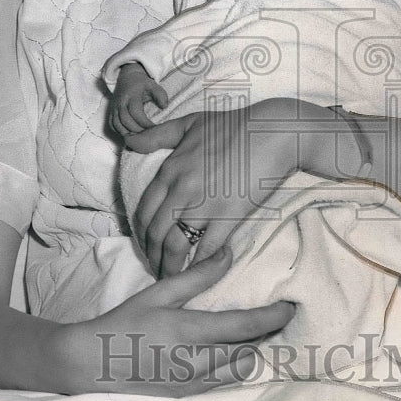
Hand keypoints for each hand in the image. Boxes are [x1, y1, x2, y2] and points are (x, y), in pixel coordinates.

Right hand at [60, 246, 294, 395]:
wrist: (93, 363)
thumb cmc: (124, 322)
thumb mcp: (159, 293)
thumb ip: (197, 276)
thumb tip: (228, 255)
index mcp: (189, 332)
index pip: (245, 327)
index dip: (273, 317)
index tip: (290, 306)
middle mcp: (196, 362)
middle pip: (250, 352)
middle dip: (266, 335)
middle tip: (273, 316)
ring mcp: (192, 384)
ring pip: (240, 372)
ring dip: (251, 353)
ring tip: (252, 334)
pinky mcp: (187, 396)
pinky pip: (223, 384)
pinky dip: (233, 367)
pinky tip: (228, 352)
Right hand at [109, 62, 167, 136]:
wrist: (127, 77)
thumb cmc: (142, 84)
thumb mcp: (153, 85)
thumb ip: (160, 95)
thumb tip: (164, 106)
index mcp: (132, 96)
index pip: (136, 113)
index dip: (144, 123)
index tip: (154, 127)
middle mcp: (121, 103)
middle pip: (125, 121)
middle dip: (137, 130)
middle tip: (147, 134)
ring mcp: (114, 108)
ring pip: (116, 125)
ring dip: (128, 133)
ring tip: (139, 136)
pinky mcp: (111, 111)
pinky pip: (112, 125)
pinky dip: (119, 132)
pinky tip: (129, 133)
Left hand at [125, 98, 331, 277]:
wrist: (271, 132)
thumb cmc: (233, 125)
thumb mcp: (189, 123)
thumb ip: (157, 135)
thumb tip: (129, 141)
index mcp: (170, 169)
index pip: (144, 210)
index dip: (141, 234)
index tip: (146, 245)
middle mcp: (181, 190)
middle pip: (155, 233)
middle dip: (151, 255)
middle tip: (155, 267)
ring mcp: (203, 205)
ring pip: (175, 246)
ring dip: (170, 266)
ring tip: (171, 276)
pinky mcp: (228, 217)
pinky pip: (206, 249)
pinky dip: (200, 265)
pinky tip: (198, 272)